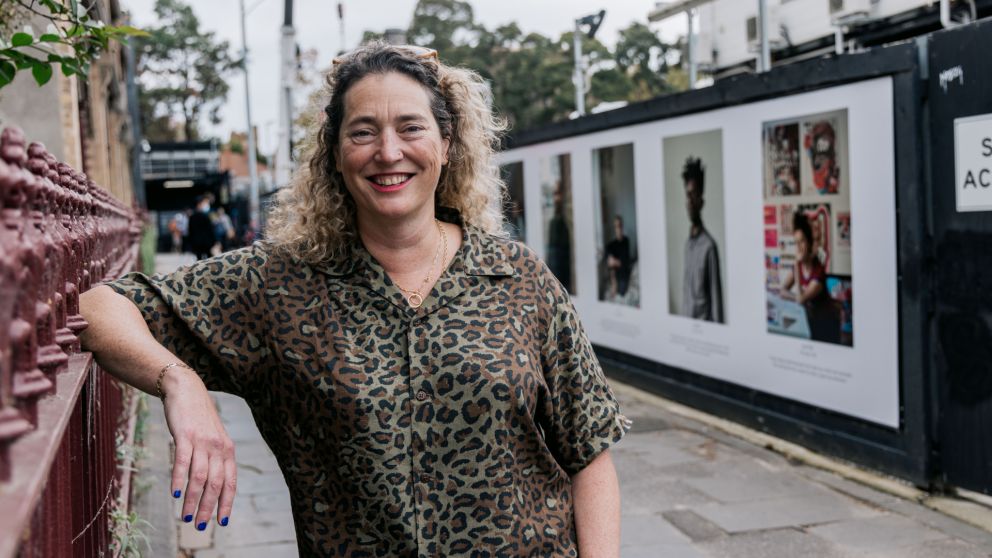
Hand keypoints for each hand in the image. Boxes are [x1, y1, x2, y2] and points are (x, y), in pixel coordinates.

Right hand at [162, 370, 236, 529]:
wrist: (187, 390)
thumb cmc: (199, 419)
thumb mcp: (214, 439)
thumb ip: (215, 460)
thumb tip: (213, 487)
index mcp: (228, 451)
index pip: (231, 482)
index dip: (226, 503)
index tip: (221, 522)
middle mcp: (218, 447)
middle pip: (216, 484)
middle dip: (209, 507)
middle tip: (201, 526)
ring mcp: (202, 441)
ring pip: (199, 477)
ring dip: (193, 499)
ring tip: (186, 516)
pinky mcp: (185, 435)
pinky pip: (182, 462)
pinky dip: (179, 479)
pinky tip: (174, 494)